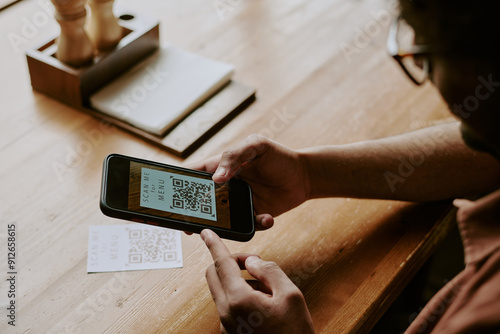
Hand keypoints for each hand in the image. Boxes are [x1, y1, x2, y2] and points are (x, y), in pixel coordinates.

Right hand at [189, 135, 310, 229]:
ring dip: (222, 225)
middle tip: (192, 222)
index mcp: (221, 167)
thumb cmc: (278, 156)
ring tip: (224, 228)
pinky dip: (255, 225)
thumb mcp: (256, 146)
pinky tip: (267, 217)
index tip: (168, 194)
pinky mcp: (254, 215)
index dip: (179, 183)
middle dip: (195, 212)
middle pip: (202, 201)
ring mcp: (239, 203)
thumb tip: (216, 178)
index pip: (194, 175)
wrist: (305, 175)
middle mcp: (226, 187)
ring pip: (222, 218)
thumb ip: (234, 156)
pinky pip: (247, 226)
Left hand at [202, 229, 314, 333]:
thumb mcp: (291, 296)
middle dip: (229, 262)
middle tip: (252, 262)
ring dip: (238, 280)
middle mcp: (226, 313)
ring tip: (268, 291)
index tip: (206, 233)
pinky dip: (240, 295)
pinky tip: (265, 305)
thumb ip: (269, 271)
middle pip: (214, 275)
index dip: (214, 244)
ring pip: (222, 290)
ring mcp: (226, 324)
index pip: (221, 263)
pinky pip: (228, 305)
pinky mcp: (230, 332)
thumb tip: (252, 261)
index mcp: (238, 300)